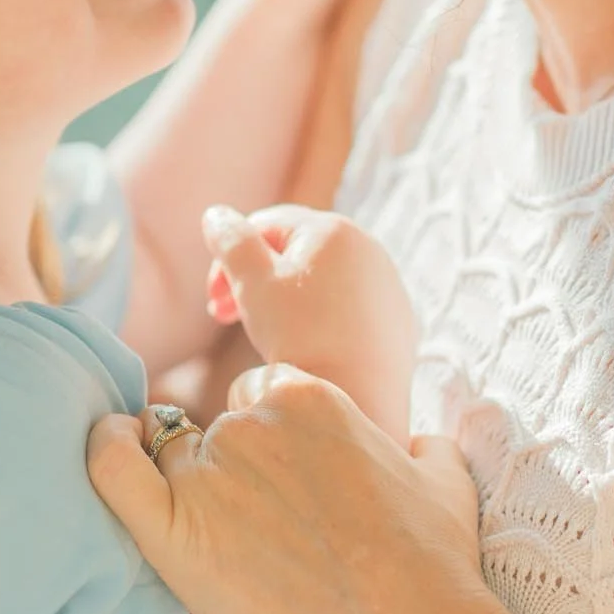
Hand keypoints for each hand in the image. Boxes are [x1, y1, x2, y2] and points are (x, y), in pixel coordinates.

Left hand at [90, 364, 489, 613]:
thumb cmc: (434, 572)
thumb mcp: (447, 484)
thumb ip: (427, 447)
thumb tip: (420, 445)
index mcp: (309, 398)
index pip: (258, 394)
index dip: (265, 439)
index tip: (275, 484)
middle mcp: (251, 425)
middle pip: (212, 429)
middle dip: (226, 470)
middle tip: (252, 532)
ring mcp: (209, 477)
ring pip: (167, 457)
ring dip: (179, 486)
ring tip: (205, 536)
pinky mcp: (173, 533)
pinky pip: (112, 470)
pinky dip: (103, 455)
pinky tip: (108, 458)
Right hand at [201, 203, 416, 437]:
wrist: (357, 397)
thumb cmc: (299, 335)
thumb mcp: (252, 283)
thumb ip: (231, 242)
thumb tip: (217, 215)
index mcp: (333, 229)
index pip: (267, 225)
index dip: (231, 257)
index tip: (214, 299)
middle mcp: (369, 248)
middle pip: (297, 251)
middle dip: (256, 278)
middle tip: (226, 315)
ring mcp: (388, 286)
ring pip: (324, 280)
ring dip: (288, 298)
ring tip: (266, 332)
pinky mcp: (399, 322)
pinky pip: (351, 309)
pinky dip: (323, 319)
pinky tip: (307, 347)